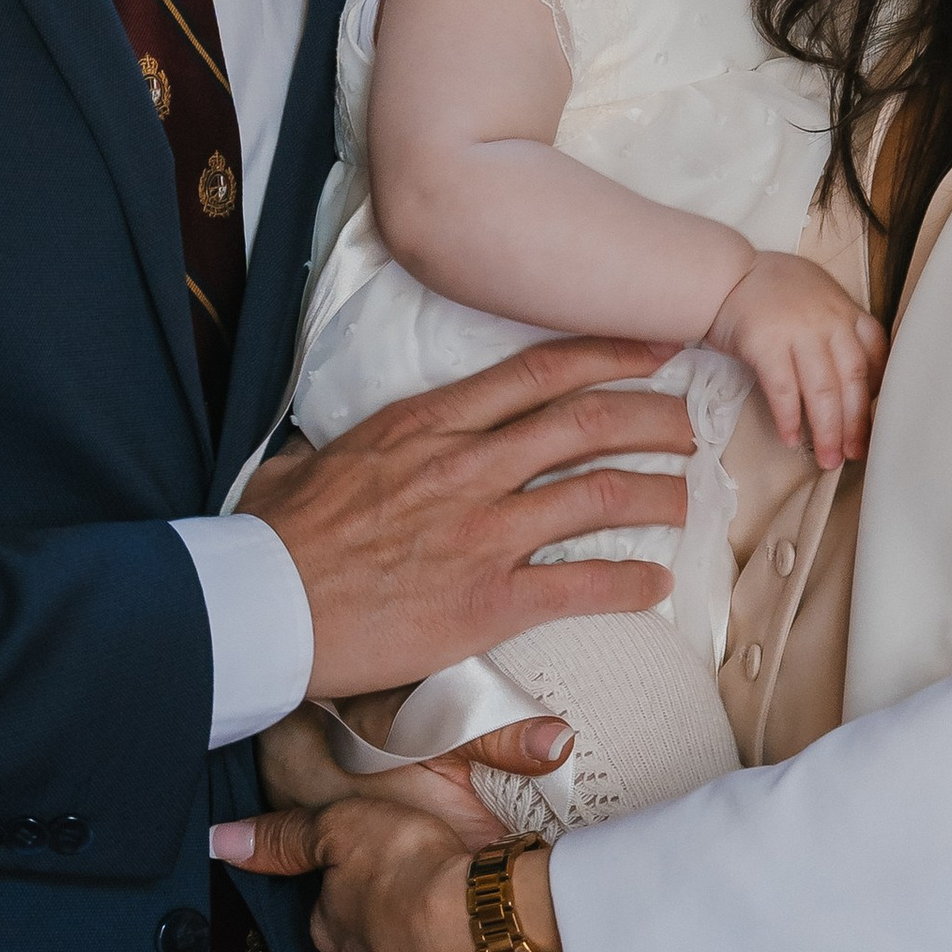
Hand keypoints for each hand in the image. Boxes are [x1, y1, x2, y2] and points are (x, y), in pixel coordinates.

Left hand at [214, 719, 571, 951]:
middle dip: (382, 939)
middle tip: (416, 907)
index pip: (328, 917)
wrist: (488, 932)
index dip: (351, 896)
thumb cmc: (417, 874)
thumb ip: (288, 838)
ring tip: (452, 938)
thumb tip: (222, 841)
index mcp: (332, 936)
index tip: (376, 879)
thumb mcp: (344, 829)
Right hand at [239, 338, 691, 699]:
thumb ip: (339, 453)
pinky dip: (628, 582)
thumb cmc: (275, 538)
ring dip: (657, 493)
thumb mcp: (304, 467)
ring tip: (689, 497)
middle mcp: (466, 465)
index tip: (654, 347)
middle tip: (691, 423)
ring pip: (598, 492)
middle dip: (653, 416)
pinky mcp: (486, 599)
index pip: (537, 371)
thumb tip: (321, 455)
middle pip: (586, 422)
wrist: (260, 604)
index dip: (607, 353)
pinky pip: (579, 583)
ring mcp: (481, 530)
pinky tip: (656, 584)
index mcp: (427, 424)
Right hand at [705, 251, 884, 467]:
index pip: (876, 355)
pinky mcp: (766, 343)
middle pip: (852, 380)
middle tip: (854, 454)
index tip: (876, 422)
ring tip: (828, 458)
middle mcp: (828, 321)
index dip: (878, 393)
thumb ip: (838, 328)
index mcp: (845, 310)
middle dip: (855, 423)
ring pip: (822, 390)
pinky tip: (791, 438)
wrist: (724, 274)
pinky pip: (783, 390)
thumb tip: (851, 380)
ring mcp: (798, 331)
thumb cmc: (770, 290)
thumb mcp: (817, 297)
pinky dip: (789, 418)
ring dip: (827, 430)